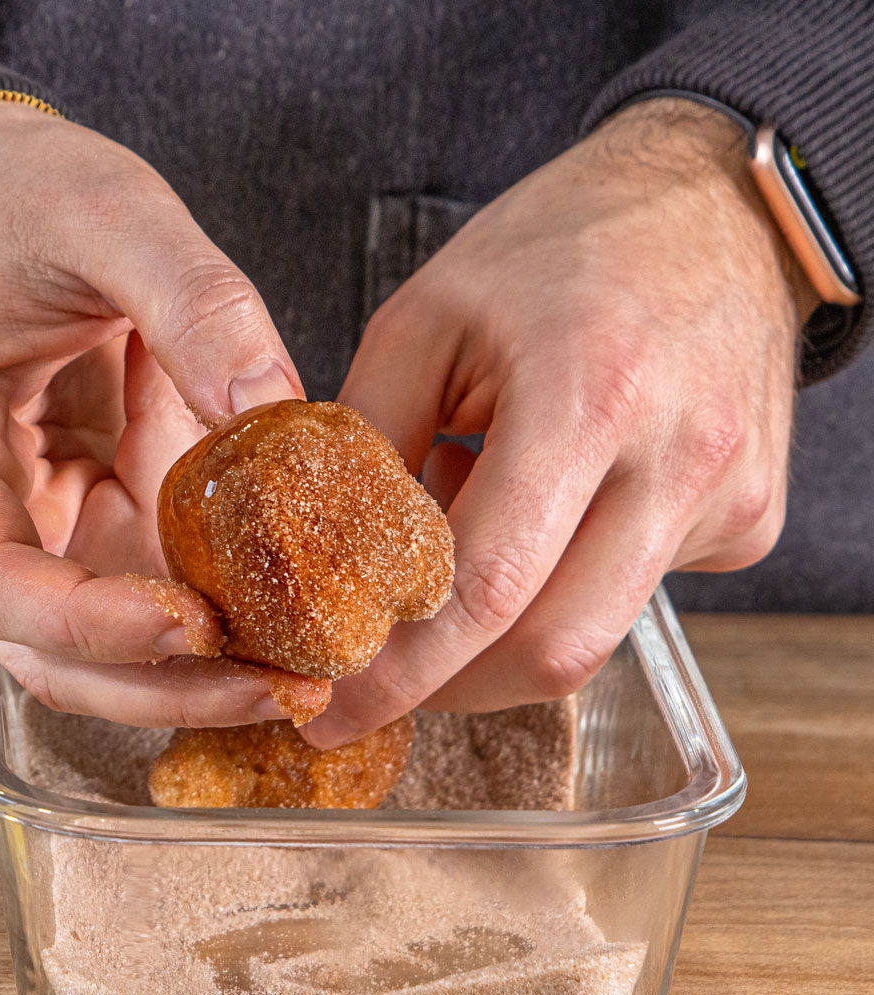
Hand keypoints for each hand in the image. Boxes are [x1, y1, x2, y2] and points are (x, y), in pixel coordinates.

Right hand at [0, 102, 320, 726]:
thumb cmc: (18, 195)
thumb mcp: (108, 210)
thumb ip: (194, 298)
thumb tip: (278, 407)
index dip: (90, 623)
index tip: (197, 622)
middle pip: (41, 650)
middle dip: (157, 683)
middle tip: (282, 685)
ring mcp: (24, 522)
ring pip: (89, 650)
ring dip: (186, 676)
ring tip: (297, 676)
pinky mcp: (77, 517)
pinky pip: (135, 597)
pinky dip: (205, 621)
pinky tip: (281, 621)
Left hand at [310, 98, 816, 746]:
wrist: (715, 209)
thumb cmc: (558, 248)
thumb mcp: (426, 318)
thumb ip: (365, 442)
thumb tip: (315, 561)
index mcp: (585, 396)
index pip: (483, 589)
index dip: (401, 673)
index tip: (332, 712)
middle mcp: (676, 460)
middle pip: (553, 649)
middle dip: (449, 690)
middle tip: (376, 684)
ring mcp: (726, 498)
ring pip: (595, 639)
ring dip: (500, 640)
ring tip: (451, 572)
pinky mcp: (750, 522)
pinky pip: (634, 597)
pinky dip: (562, 586)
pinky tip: (543, 519)